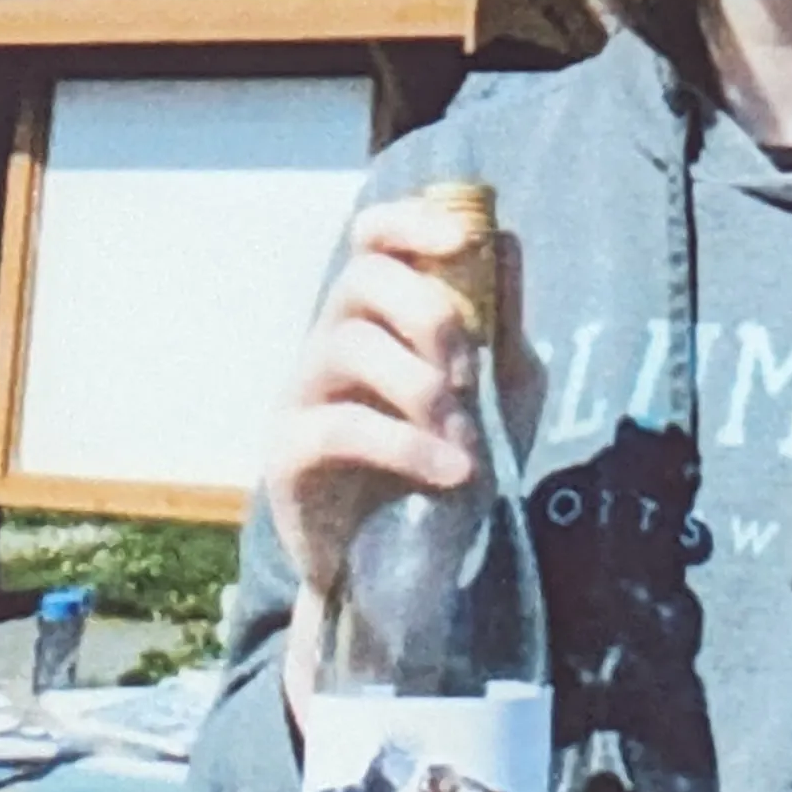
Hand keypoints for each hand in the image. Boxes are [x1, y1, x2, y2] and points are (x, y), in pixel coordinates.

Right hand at [262, 191, 542, 636]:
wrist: (406, 569)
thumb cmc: (448, 464)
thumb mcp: (496, 392)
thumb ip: (500, 324)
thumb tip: (503, 240)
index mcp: (377, 316)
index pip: (372, 237)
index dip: (410, 221)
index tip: (461, 238)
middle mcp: (328, 340)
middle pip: (361, 278)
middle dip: (430, 313)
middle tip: (470, 372)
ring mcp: (301, 395)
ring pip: (348, 345)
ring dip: (423, 389)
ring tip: (467, 442)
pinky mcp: (287, 454)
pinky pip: (339, 427)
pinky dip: (405, 445)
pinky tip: (451, 471)